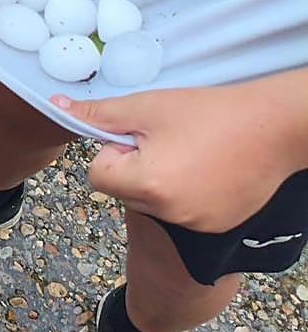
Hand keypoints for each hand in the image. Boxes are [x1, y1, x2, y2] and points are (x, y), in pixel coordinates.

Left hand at [56, 85, 301, 231]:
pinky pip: (180, 211)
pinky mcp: (216, 226)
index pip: (98, 175)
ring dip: (157, 179)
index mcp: (148, 186)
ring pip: (150, 202)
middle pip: (122, 190)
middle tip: (167, 141)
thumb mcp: (146, 108)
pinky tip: (206, 168)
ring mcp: (195, 224)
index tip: (139, 136)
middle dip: (133, 166)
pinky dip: (184, 192)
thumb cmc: (209, 112)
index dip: (112, 151)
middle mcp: (170, 214)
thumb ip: (98, 113)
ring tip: (189, 151)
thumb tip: (57, 105)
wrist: (275, 126)